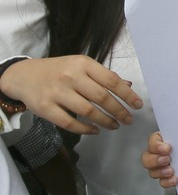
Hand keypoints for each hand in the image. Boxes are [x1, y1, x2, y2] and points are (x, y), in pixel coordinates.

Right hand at [0, 56, 142, 134]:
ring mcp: (57, 92)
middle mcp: (71, 77)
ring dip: (105, 121)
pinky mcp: (45, 108)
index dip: (127, 94)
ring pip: (87, 111)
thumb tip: (128, 86)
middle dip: (119, 110)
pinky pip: (69, 122)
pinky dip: (85, 129)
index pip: (111, 80)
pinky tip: (95, 130)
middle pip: (101, 97)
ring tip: (115, 125)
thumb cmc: (59, 70)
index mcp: (83, 64)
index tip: (138, 105)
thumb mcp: (80, 66)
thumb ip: (103, 76)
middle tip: (128, 119)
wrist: (24, 75)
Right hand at [142, 131, 177, 187]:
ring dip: (160, 172)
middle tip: (167, 159)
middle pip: (146, 157)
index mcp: (162, 140)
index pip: (153, 140)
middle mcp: (157, 153)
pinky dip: (167, 182)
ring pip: (152, 171)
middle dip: (155, 160)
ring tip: (171, 171)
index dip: (156, 145)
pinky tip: (174, 180)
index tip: (167, 148)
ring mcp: (160, 166)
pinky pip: (162, 181)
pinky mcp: (166, 177)